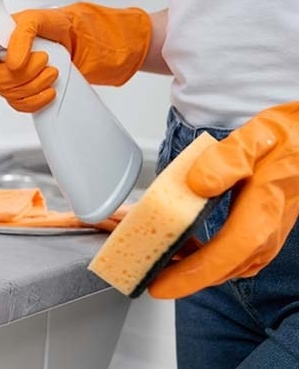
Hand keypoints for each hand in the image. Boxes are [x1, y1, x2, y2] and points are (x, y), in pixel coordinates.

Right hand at [0, 3, 151, 112]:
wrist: (89, 45)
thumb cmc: (64, 25)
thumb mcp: (42, 18)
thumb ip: (23, 33)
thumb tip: (12, 61)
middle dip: (19, 74)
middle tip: (43, 60)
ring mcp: (11, 77)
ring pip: (8, 94)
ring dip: (33, 85)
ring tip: (53, 71)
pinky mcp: (25, 94)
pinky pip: (20, 106)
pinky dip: (37, 101)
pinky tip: (50, 92)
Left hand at [149, 102, 298, 298]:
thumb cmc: (282, 140)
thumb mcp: (253, 139)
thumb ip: (225, 160)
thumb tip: (197, 184)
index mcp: (261, 213)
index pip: (222, 257)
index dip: (188, 277)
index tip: (159, 286)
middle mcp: (265, 234)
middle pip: (218, 270)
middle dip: (179, 278)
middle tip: (145, 275)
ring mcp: (264, 238)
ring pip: (223, 267)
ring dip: (190, 269)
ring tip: (157, 261)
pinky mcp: (260, 235)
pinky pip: (228, 258)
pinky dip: (203, 259)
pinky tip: (182, 249)